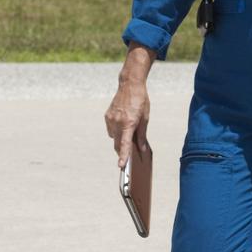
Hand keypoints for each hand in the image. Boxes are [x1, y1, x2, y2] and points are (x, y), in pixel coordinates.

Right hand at [105, 50, 152, 167]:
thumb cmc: (140, 101)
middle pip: (117, 143)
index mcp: (129, 123)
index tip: (121, 166)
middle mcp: (118, 122)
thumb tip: (142, 148)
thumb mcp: (145, 118)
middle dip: (122, 150)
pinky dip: (116, 131)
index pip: (125, 144)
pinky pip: (111, 129)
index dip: (123, 156)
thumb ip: (142, 135)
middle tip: (128, 155)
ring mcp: (110, 119)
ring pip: (113, 137)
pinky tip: (123, 124)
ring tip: (128, 131)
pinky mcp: (107, 116)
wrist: (130, 85)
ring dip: (120, 139)